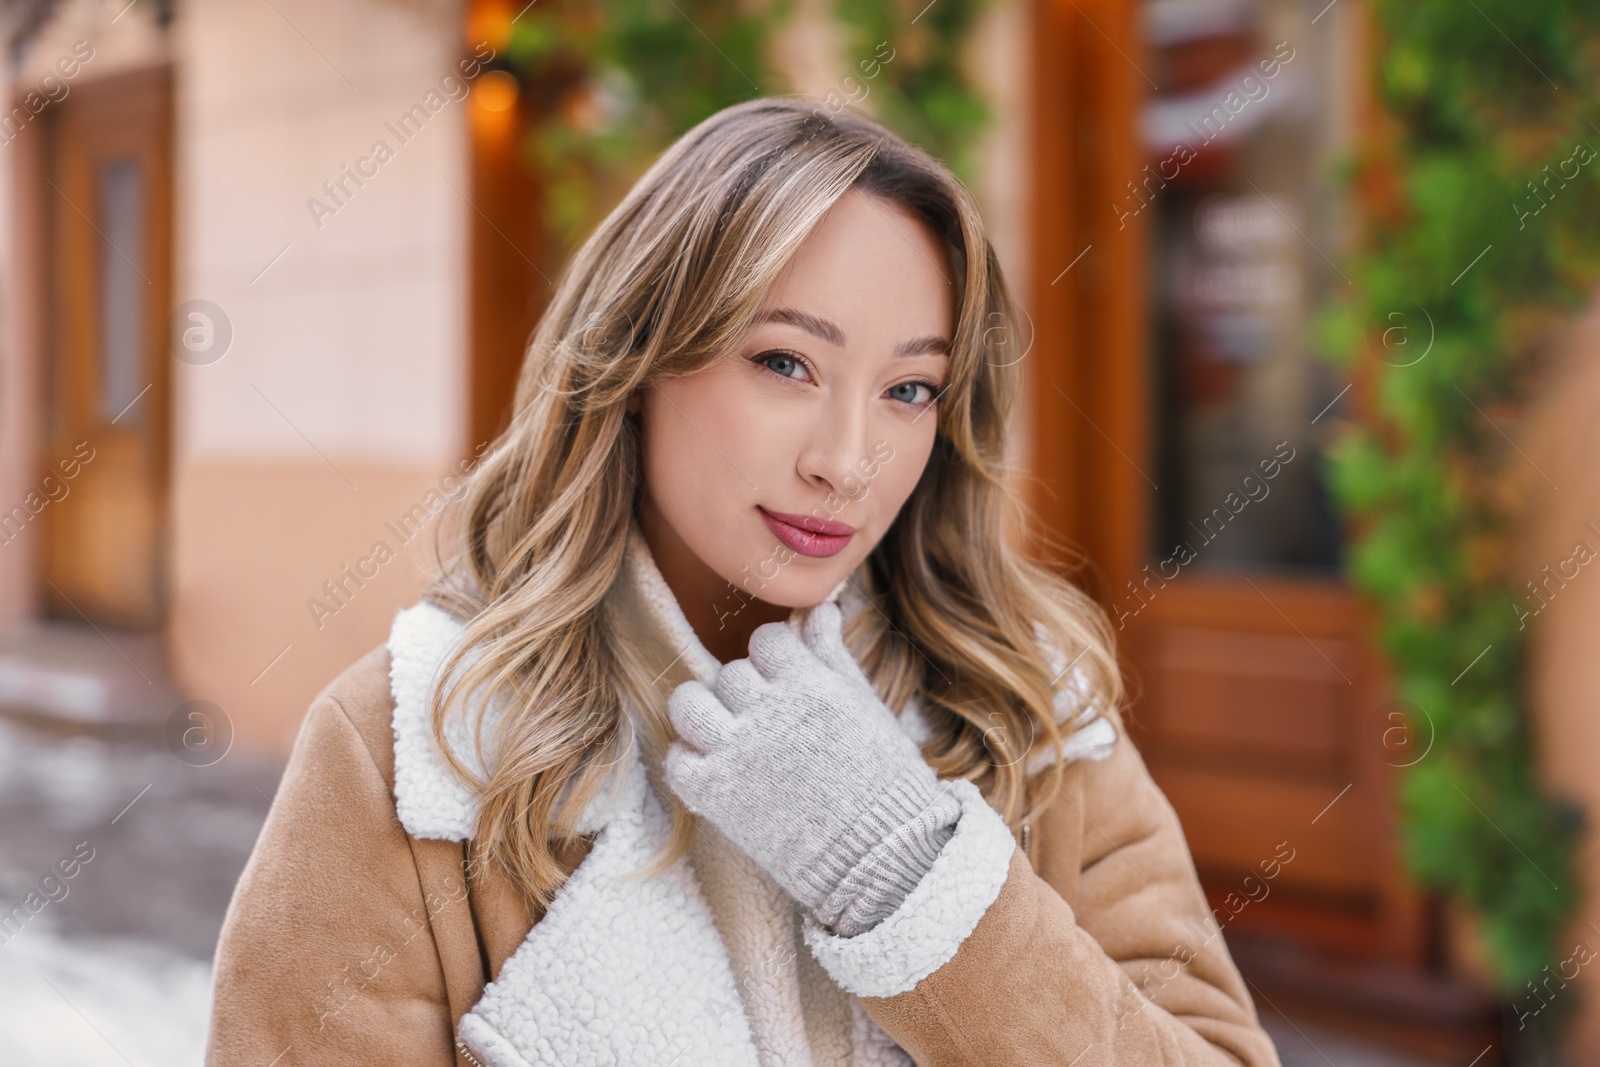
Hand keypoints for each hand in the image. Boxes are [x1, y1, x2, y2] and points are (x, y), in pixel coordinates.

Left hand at [663, 601, 957, 921]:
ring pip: (688, 703)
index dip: (773, 662)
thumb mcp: (865, 706)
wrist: (881, 855)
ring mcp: (738, 750)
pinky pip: (678, 759)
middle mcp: (768, 708)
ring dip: (702, 715)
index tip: (785, 686)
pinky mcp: (716, 794)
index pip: (766, 641)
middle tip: (765, 726)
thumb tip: (821, 609)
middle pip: (730, 674)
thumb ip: (833, 656)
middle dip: (745, 696)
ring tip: (724, 736)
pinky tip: (716, 775)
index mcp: (809, 682)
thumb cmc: (884, 780)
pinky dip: (690, 763)